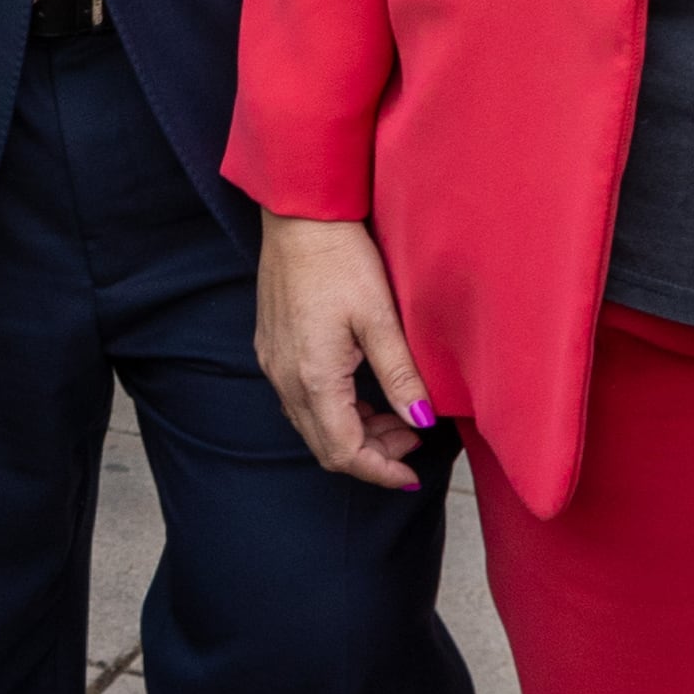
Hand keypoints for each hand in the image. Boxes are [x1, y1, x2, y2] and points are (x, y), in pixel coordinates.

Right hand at [259, 213, 435, 491]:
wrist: (299, 216)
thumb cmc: (340, 258)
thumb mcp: (381, 318)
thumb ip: (401, 376)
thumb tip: (421, 422)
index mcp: (313, 377)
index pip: (343, 451)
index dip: (380, 472)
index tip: (411, 476)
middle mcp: (285, 377)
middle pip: (324, 445)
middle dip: (372, 454)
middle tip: (413, 440)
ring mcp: (274, 362)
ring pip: (311, 423)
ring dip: (354, 432)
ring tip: (396, 417)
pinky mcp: (272, 347)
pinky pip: (299, 399)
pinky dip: (334, 411)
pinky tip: (363, 393)